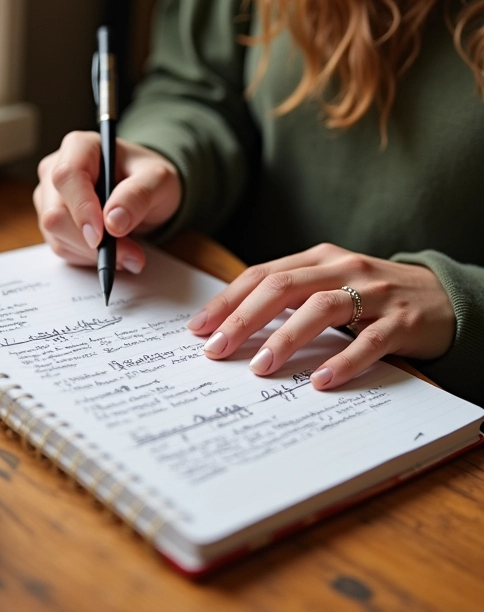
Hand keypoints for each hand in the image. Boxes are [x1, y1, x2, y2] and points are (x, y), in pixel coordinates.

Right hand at [33, 131, 181, 271]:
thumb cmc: (149, 178)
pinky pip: (62, 248)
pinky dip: (88, 257)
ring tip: (128, 252)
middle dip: (92, 242)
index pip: (67, 176)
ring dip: (93, 253)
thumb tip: (113, 222)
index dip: (82, 208)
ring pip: (56, 236)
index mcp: (79, 147)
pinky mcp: (53, 222)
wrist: (145, 193)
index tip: (102, 236)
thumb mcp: (159, 180)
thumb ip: (139, 195)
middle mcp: (55, 169)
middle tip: (130, 254)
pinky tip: (112, 250)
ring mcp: (50, 197)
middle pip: (55, 213)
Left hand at [186, 243, 454, 389]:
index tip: (198, 328)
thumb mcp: (328, 282)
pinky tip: (320, 381)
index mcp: (317, 258)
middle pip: (282, 288)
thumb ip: (289, 294)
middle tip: (216, 350)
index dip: (227, 301)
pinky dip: (343, 360)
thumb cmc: (370, 293)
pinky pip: (369, 340)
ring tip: (259, 367)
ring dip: (285, 338)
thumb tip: (234, 324)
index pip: (262, 275)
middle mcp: (342, 268)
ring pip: (321, 309)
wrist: (442, 296)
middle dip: (243, 319)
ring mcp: (373, 293)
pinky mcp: (403, 322)